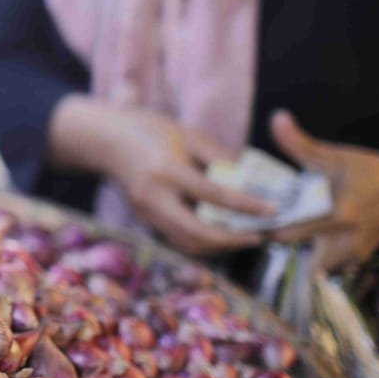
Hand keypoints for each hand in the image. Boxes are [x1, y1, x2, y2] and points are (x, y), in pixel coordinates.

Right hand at [52, 99, 275, 257]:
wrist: (106, 141)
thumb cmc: (150, 130)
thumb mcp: (188, 134)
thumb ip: (219, 156)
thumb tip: (251, 179)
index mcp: (166, 171)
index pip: (212, 195)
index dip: (245, 205)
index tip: (272, 211)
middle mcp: (154, 198)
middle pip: (197, 234)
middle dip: (232, 241)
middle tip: (260, 236)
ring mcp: (147, 214)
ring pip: (187, 244)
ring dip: (220, 247)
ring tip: (246, 238)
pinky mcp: (147, 220)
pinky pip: (179, 239)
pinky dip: (205, 241)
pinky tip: (224, 235)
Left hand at [269, 111, 378, 273]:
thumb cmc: (367, 171)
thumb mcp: (334, 156)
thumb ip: (300, 143)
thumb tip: (277, 117)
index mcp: (338, 213)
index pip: (290, 232)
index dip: (266, 228)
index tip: (248, 221)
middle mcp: (346, 239)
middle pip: (296, 251)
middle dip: (279, 240)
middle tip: (262, 226)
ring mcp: (353, 252)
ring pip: (313, 265)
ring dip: (298, 253)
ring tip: (287, 232)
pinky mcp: (358, 259)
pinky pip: (328, 268)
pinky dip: (317, 258)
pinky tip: (310, 240)